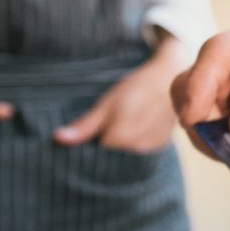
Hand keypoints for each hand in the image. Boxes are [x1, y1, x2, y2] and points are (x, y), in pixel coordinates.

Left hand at [53, 34, 188, 153]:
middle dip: (106, 142)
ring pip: (125, 152)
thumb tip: (58, 139)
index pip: (94, 152)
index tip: (92, 128)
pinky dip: (136, 140)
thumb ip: (85, 126)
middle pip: (110, 154)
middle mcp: (136, 148)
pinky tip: (139, 123)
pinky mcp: (160, 145)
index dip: (90, 140)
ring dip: (122, 141)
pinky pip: (140, 149)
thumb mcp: (107, 103)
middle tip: (112, 119)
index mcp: (119, 138)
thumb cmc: (136, 87)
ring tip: (127, 119)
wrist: (171, 76)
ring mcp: (150, 148)